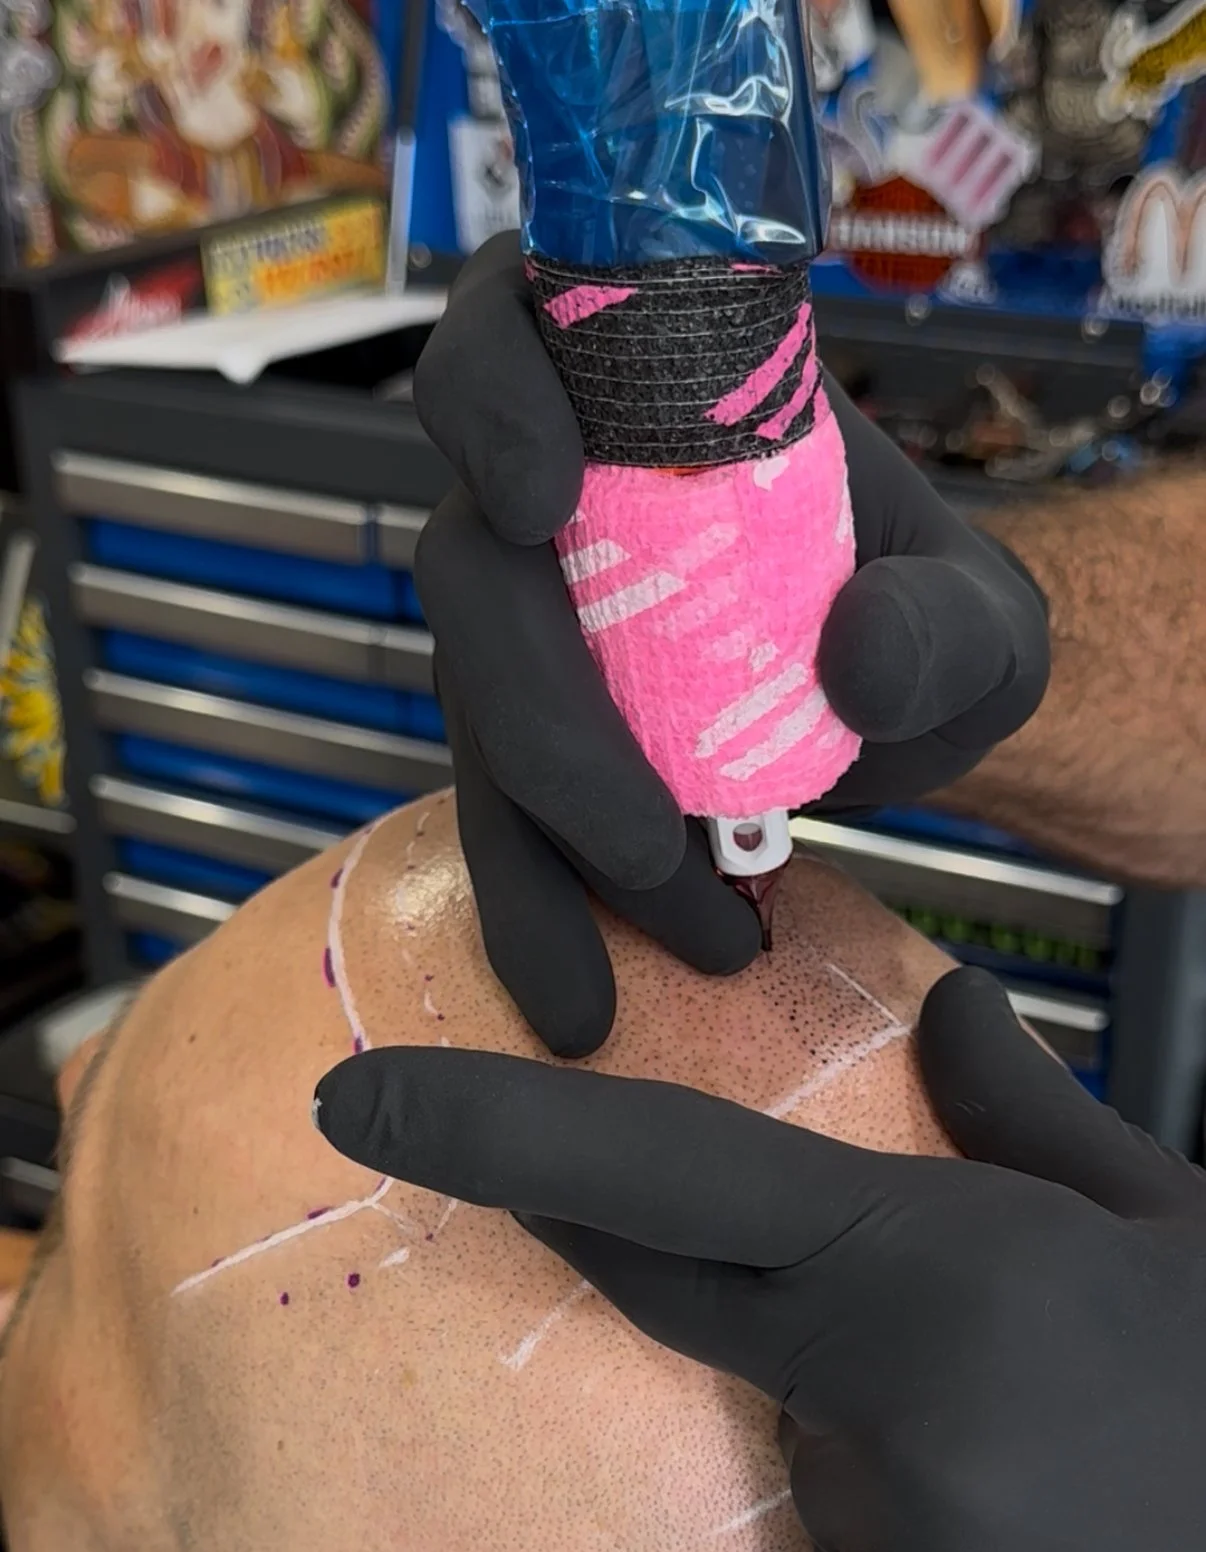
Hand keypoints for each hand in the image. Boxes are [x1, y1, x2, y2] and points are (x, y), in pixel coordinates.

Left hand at [315, 966, 1205, 1551]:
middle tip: (951, 1338)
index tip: (357, 1100)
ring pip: (818, 1482)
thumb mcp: (1177, 1227)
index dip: (502, 1132)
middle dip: (786, 1308)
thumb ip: (1026, 1122)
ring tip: (1073, 1482)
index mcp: (946, 1280)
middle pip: (738, 1334)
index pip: (670, 1184)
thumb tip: (933, 1017)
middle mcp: (889, 1431)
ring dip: (903, 1458)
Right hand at [414, 233, 1050, 1056]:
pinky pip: (503, 821)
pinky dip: (540, 915)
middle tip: (651, 840)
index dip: (494, 398)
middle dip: (545, 715)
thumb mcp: (978, 619)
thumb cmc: (925, 616)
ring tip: (696, 942)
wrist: (895, 707)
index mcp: (640, 388)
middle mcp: (549, 496)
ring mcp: (524, 625)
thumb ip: (946, 622)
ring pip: (477, 717)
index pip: (512, 332)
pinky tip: (584, 1004)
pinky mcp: (522, 740)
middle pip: (473, 568)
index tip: (543, 499)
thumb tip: (855, 658)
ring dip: (560, 846)